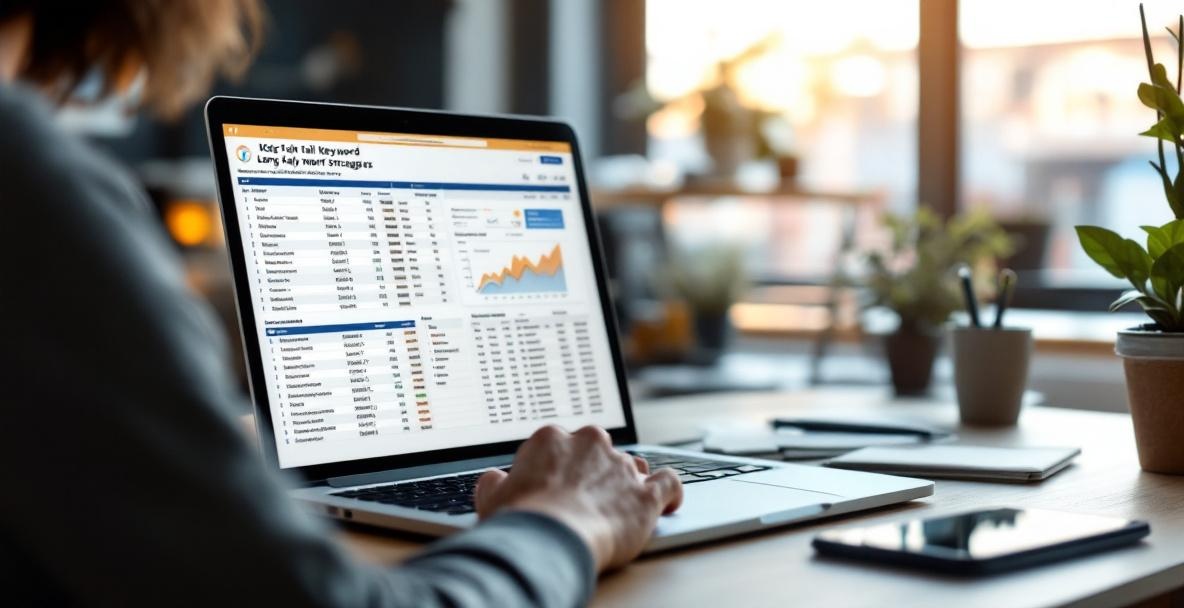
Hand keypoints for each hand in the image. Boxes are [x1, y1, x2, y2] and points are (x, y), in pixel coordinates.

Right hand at [474, 425, 682, 571]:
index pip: (560, 446)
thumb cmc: (520, 521)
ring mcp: (621, 466)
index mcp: (551, 439)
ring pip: (633, 464)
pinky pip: (669, 483)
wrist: (551, 539)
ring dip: (628, 480)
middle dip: (593, 471)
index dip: (559, 468)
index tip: (556, 486)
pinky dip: (670, 491)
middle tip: (583, 498)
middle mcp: (590, 443)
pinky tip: (668, 501)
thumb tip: (494, 479)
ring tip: (621, 502)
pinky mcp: (646, 492)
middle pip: (598, 451)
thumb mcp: (492, 498)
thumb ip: (494, 482)